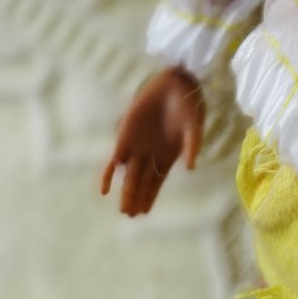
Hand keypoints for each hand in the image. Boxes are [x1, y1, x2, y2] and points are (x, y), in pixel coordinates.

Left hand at [100, 65, 205, 214]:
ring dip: (125, 192)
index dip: (150, 196)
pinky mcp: (124, 136)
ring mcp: (136, 147)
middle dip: (136, 198)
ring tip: (124, 209)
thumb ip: (192, 144)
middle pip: (141, 182)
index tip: (144, 212)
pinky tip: (104, 190)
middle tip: (130, 215)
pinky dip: (109, 175)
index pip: (157, 182)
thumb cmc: (187, 104)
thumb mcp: (193, 125)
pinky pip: (113, 160)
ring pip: (128, 175)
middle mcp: (151, 155)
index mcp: (168, 156)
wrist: (174, 83)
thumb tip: (191, 167)